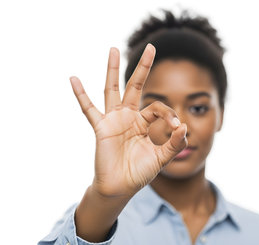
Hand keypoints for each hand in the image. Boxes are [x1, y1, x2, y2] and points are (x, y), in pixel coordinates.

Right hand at [70, 44, 187, 197]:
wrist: (120, 188)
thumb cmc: (139, 173)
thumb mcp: (162, 158)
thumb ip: (174, 143)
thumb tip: (184, 126)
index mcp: (144, 123)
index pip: (158, 108)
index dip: (169, 115)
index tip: (177, 128)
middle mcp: (128, 117)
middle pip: (135, 86)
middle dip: (143, 67)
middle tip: (150, 46)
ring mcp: (113, 120)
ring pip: (112, 89)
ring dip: (113, 70)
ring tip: (113, 49)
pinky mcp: (101, 128)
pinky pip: (89, 109)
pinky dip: (81, 95)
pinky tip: (74, 79)